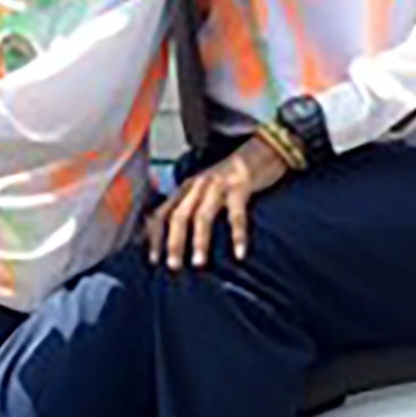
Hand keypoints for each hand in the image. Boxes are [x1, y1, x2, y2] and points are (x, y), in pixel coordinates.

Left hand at [146, 137, 290, 270]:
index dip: (154, 236)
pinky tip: (239, 254)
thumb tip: (170, 235)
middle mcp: (197, 185)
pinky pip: (237, 213)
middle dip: (173, 242)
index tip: (153, 261)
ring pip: (203, 215)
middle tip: (172, 267)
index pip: (161, 213)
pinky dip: (238, 235)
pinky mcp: (241, 185)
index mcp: (185, 188)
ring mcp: (218, 185)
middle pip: (178, 215)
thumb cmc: (230, 178)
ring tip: (198, 264)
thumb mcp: (204, 190)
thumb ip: (188, 207)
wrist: (262, 149)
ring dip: (199, 240)